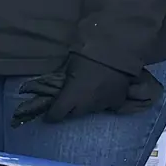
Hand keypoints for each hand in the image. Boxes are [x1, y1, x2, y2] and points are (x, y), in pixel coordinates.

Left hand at [16, 54, 158, 124]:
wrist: (117, 51)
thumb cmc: (88, 54)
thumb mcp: (69, 65)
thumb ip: (62, 79)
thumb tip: (56, 86)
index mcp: (72, 95)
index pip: (57, 114)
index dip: (51, 115)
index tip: (47, 114)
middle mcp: (87, 104)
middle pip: (73, 114)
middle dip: (68, 109)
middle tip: (66, 100)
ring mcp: (104, 105)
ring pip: (90, 110)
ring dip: (86, 104)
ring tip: (86, 91)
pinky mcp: (118, 102)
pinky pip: (106, 106)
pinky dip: (102, 100)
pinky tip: (102, 90)